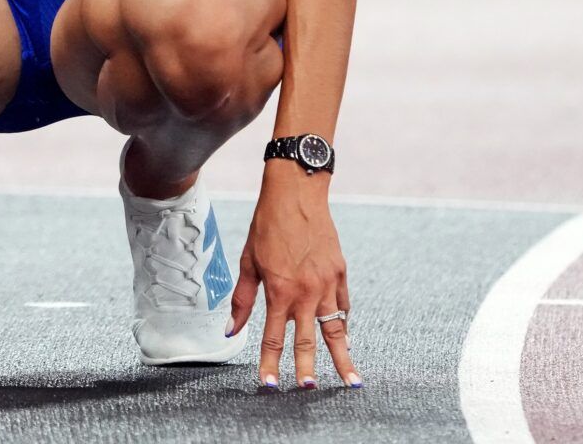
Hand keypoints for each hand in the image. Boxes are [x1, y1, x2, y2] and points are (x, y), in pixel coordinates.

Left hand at [229, 161, 360, 390]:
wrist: (297, 192)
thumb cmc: (267, 224)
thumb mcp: (248, 261)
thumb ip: (242, 299)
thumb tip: (231, 330)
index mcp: (279, 289)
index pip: (273, 337)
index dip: (270, 363)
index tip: (270, 384)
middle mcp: (305, 291)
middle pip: (307, 340)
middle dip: (307, 369)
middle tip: (309, 390)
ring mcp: (327, 282)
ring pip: (335, 329)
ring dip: (342, 356)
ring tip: (350, 380)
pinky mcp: (340, 271)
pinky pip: (343, 305)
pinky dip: (344, 323)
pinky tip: (344, 336)